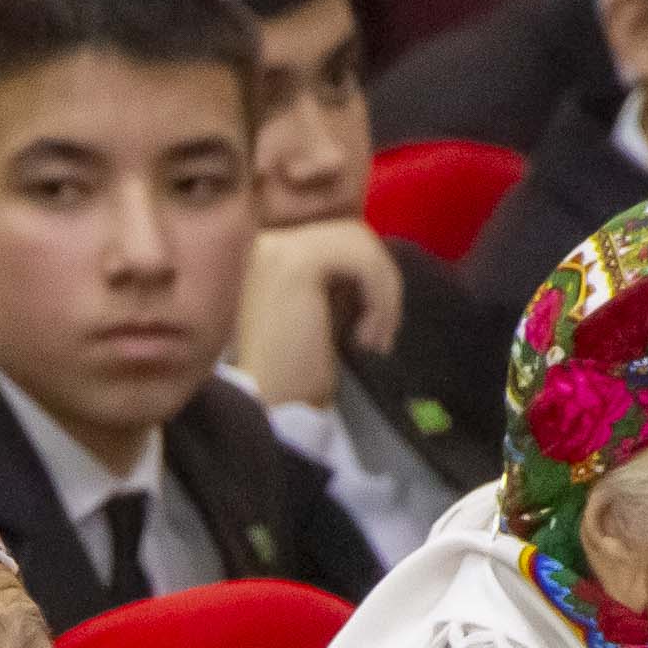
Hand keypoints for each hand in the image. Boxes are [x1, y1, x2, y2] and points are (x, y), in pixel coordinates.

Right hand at [235, 219, 406, 411]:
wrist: (266, 413)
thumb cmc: (291, 378)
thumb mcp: (317, 315)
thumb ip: (336, 281)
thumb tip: (379, 262)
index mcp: (265, 251)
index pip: (334, 239)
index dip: (365, 279)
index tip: (369, 330)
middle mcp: (265, 239)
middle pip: (350, 233)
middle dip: (380, 282)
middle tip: (380, 337)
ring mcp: (277, 246)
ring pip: (360, 242)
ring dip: (383, 292)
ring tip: (374, 341)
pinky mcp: (297, 263)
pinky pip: (363, 261)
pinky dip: (381, 298)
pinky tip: (367, 340)